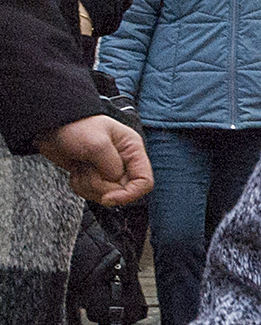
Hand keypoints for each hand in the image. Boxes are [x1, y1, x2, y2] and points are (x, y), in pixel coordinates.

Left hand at [37, 115, 152, 205]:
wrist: (52, 126)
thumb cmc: (76, 126)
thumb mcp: (97, 143)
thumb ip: (112, 166)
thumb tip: (116, 184)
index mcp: (133, 150)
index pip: (144, 181)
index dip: (129, 194)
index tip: (108, 198)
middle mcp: (124, 162)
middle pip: (122, 191)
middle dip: (101, 185)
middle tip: (88, 170)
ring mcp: (108, 170)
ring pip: (106, 194)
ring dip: (88, 184)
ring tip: (81, 166)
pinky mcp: (94, 176)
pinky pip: (91, 193)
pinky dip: (80, 185)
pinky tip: (76, 171)